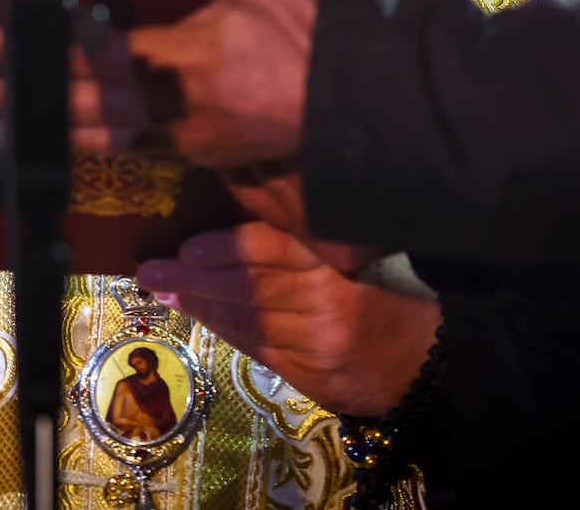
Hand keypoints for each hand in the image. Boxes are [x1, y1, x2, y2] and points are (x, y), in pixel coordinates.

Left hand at [0, 0, 317, 169]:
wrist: (354, 102)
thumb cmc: (309, 38)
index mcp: (180, 58)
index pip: (90, 53)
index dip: (38, 51)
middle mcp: (173, 106)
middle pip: (84, 105)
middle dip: (30, 100)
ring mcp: (186, 139)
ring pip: (104, 139)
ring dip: (55, 130)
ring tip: (13, 127)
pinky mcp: (203, 156)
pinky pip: (138, 156)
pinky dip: (101, 150)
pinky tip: (84, 145)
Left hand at [135, 221, 438, 416]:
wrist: (426, 361)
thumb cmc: (388, 292)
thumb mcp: (357, 252)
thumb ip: (308, 236)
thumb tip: (242, 207)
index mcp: (340, 258)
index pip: (276, 248)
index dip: (228, 246)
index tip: (189, 244)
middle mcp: (329, 298)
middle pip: (251, 285)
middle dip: (195, 277)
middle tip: (152, 268)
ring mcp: (318, 340)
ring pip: (247, 317)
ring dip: (199, 303)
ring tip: (162, 287)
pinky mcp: (311, 372)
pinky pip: (256, 346)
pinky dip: (222, 328)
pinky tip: (196, 313)